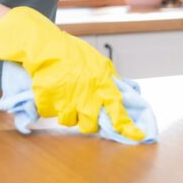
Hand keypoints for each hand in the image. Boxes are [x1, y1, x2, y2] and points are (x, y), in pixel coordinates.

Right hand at [0, 7, 143, 140]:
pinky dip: (51, 106)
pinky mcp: (48, 102)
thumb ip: (111, 80)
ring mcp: (66, 100)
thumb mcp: (99, 63)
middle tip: (82, 109)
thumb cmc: (72, 54)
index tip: (137, 136)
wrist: (44, 47)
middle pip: (90, 124)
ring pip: (69, 121)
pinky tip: (52, 91)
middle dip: (87, 122)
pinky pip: (51, 114)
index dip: (126, 125)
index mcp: (101, 83)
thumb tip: (129, 92)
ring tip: (65, 94)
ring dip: (67, 112)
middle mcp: (86, 94)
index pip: (117, 108)